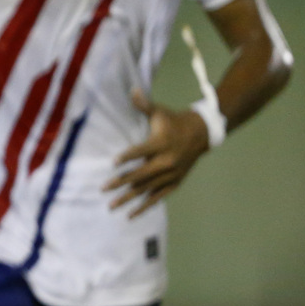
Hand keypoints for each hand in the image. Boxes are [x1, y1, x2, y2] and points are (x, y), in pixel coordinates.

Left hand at [104, 89, 209, 217]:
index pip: (142, 150)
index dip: (128, 156)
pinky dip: (145, 206)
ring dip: (129, 198)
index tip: (113, 163)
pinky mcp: (175, 182)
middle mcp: (166, 161)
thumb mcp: (160, 111)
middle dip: (121, 182)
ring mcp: (171, 174)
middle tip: (103, 189)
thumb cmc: (174, 121)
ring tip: (112, 206)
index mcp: (161, 143)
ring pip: (147, 188)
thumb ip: (144, 104)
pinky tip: (131, 215)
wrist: (201, 134)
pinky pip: (158, 197)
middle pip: (141, 174)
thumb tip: (132, 90)